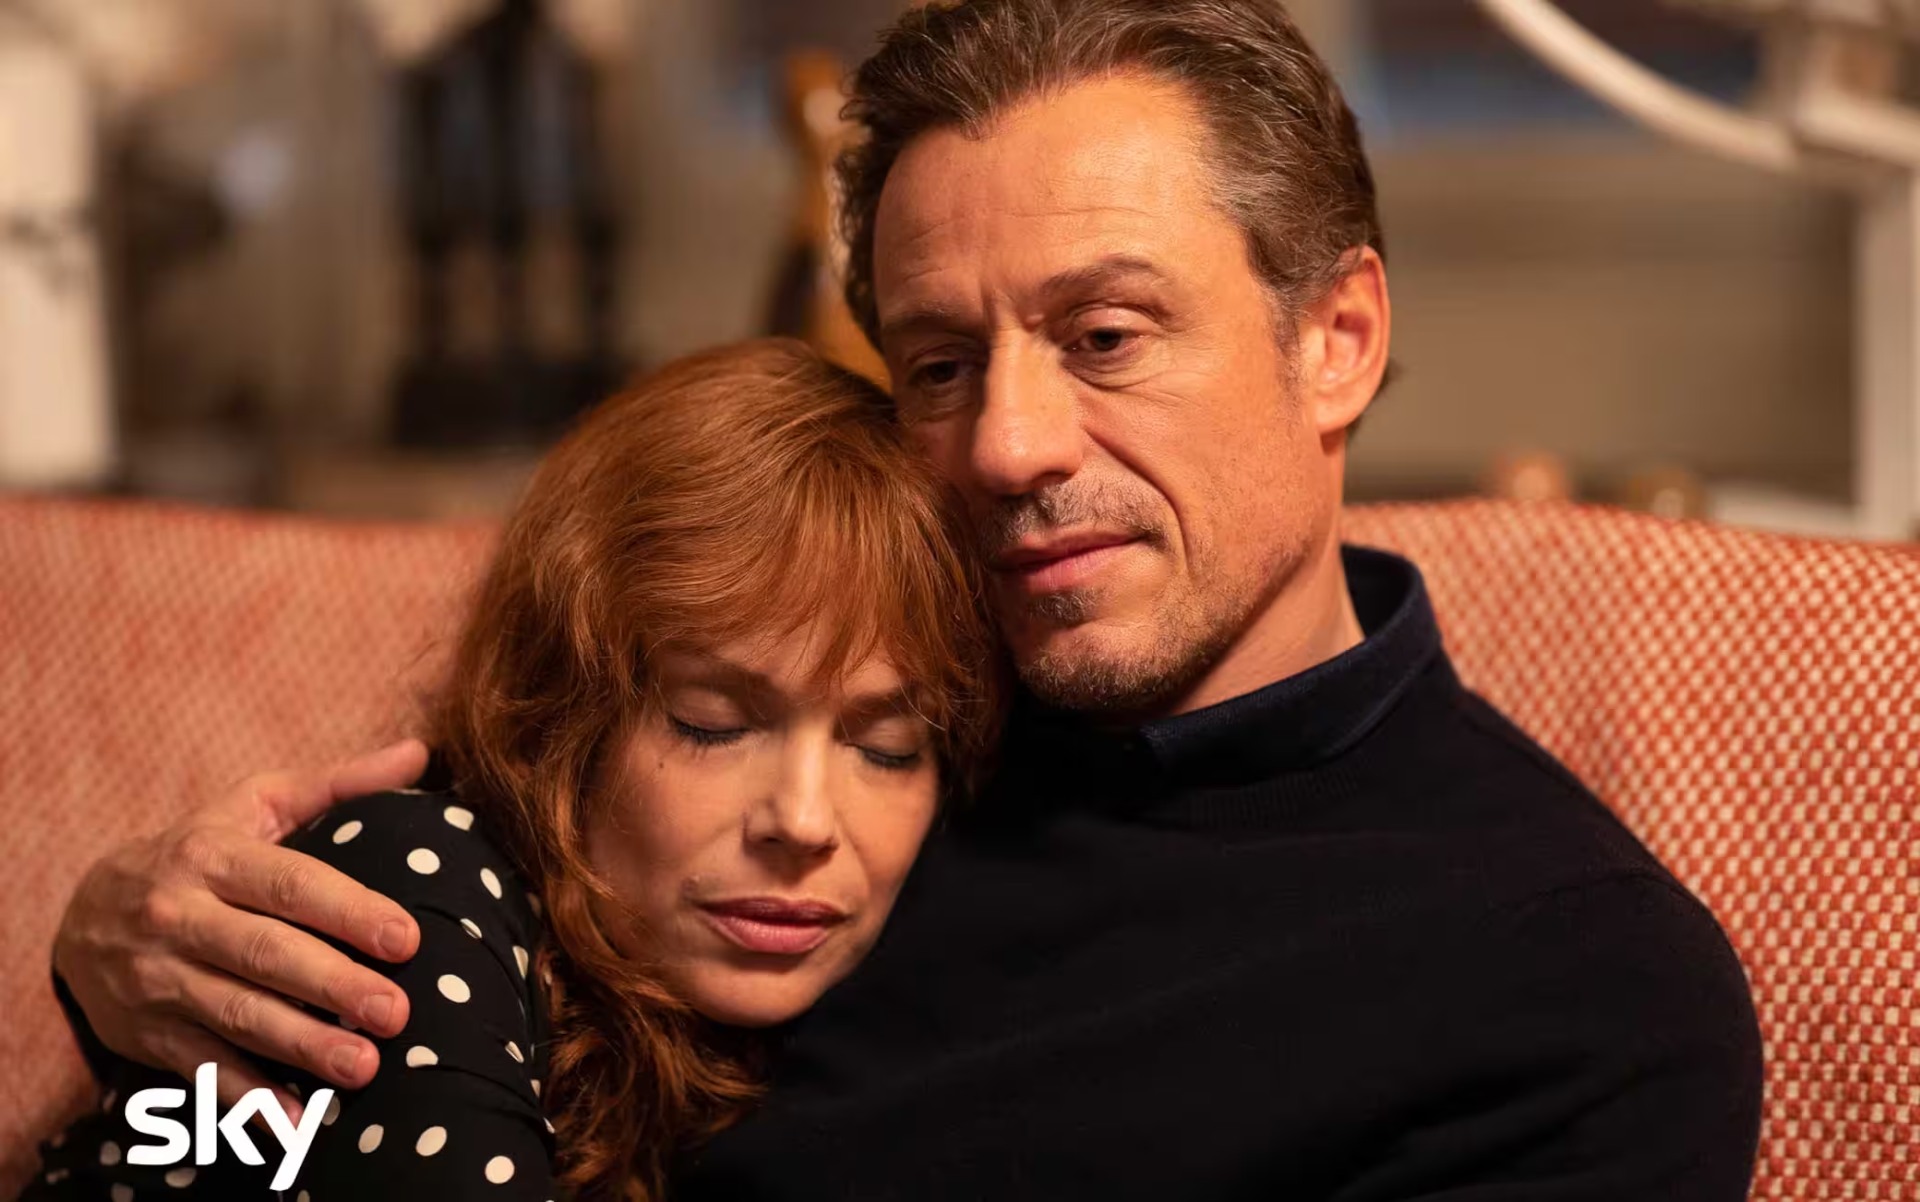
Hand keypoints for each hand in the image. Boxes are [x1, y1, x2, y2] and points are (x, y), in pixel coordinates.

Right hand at [52, 740, 429, 1115]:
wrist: (79, 910)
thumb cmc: (198, 850)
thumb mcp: (253, 806)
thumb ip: (337, 785)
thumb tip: (419, 752)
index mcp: (211, 856)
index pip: (290, 884)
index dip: (349, 912)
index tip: (407, 939)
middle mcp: (178, 917)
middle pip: (265, 954)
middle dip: (333, 986)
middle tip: (397, 1014)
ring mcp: (158, 980)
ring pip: (236, 1016)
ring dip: (300, 1047)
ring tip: (364, 1068)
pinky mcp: (147, 1034)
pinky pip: (201, 1071)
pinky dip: (246, 1100)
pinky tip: (295, 1124)